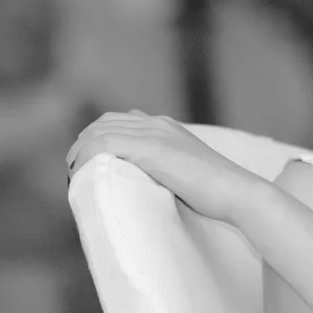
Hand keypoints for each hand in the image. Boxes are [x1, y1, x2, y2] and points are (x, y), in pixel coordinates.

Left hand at [66, 111, 259, 223]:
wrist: (237, 191)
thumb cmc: (216, 192)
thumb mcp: (184, 172)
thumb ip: (163, 168)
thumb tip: (143, 184)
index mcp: (167, 126)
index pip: (118, 120)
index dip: (96, 140)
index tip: (88, 167)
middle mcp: (159, 123)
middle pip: (103, 122)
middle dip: (83, 146)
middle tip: (77, 175)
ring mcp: (155, 133)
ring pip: (99, 131)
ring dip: (80, 153)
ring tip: (75, 178)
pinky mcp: (152, 148)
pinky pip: (104, 144)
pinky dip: (86, 158)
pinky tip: (82, 176)